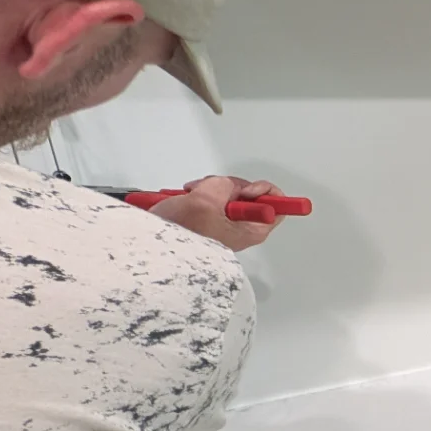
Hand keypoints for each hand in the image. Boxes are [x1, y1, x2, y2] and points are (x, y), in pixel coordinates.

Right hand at [148, 175, 285, 251]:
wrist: (152, 245)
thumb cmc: (180, 234)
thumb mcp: (206, 202)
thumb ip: (226, 187)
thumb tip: (230, 185)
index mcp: (251, 230)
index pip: (278, 207)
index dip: (263, 191)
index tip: (245, 191)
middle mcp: (242, 228)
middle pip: (250, 195)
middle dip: (229, 186)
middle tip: (211, 188)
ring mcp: (225, 223)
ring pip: (228, 193)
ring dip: (210, 187)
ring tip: (193, 193)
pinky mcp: (210, 219)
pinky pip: (212, 197)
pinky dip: (200, 192)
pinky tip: (188, 195)